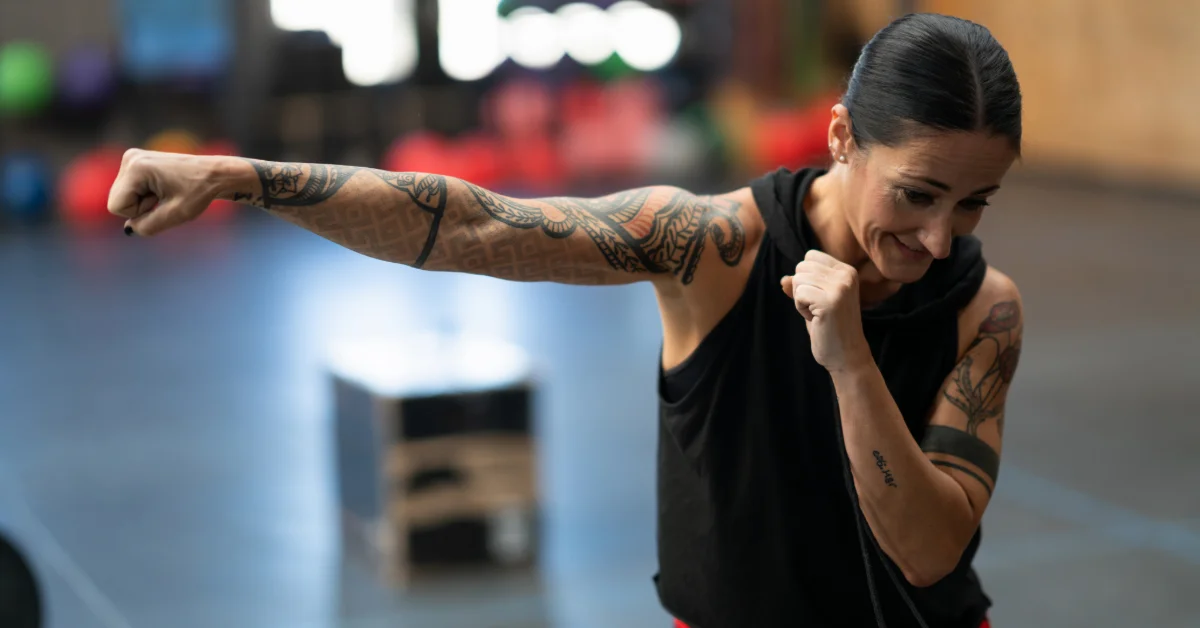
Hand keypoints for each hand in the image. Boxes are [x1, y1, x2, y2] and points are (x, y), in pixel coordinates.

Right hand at [107, 149, 226, 235]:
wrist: (215, 174)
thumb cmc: (199, 192)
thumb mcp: (174, 215)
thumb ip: (147, 226)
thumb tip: (129, 228)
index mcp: (136, 167)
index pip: (116, 206)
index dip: (139, 213)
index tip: (161, 202)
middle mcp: (130, 158)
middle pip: (117, 200)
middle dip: (140, 207)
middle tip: (166, 197)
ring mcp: (133, 158)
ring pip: (124, 196)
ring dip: (144, 201)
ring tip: (167, 192)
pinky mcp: (138, 162)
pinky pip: (131, 190)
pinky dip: (146, 195)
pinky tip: (164, 188)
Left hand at [780, 249, 872, 371]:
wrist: (846, 355)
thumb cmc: (830, 328)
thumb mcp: (815, 301)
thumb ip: (801, 287)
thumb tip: (782, 279)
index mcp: (847, 270)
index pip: (810, 256)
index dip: (806, 279)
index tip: (820, 298)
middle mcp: (846, 274)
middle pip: (802, 267)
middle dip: (802, 289)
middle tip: (818, 308)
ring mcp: (840, 287)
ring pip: (798, 279)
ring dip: (801, 300)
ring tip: (818, 314)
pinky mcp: (830, 301)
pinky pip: (798, 294)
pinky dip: (800, 309)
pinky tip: (816, 319)